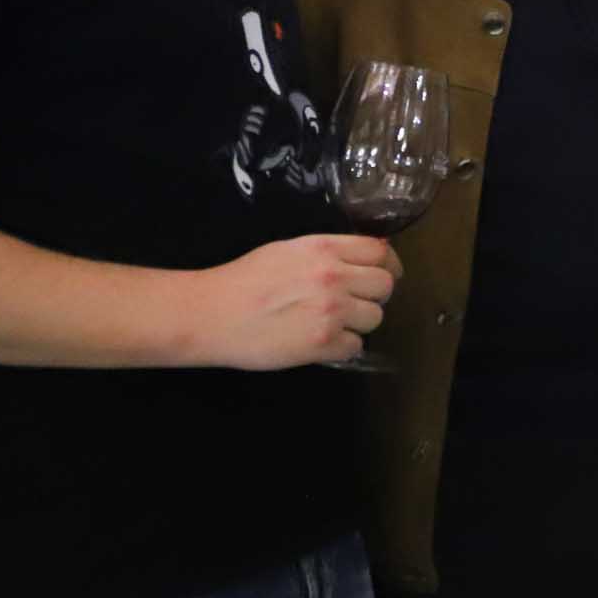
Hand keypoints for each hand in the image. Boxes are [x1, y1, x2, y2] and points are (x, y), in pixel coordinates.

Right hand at [186, 235, 398, 369]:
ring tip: (331, 323)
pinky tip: (320, 342)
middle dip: (374, 295)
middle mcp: (333, 277)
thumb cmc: (243, 280)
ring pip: (375, 318)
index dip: (388, 265)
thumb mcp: (288, 250)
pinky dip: (342, 347)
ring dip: (358, 323)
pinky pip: (355, 347)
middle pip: (385, 286)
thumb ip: (329, 253)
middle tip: (354, 303)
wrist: (210, 314)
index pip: (380, 253)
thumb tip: (370, 255)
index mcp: (324, 249)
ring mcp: (331, 311)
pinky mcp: (322, 343)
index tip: (384, 274)